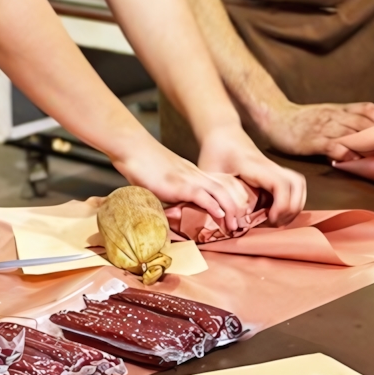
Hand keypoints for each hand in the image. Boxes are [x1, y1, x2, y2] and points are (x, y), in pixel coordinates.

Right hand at [109, 141, 250, 226]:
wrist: (132, 148)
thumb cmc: (142, 163)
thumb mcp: (162, 180)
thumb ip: (169, 192)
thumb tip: (169, 210)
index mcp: (193, 174)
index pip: (223, 184)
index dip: (234, 199)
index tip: (237, 216)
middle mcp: (196, 175)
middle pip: (228, 188)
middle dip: (238, 208)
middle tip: (241, 226)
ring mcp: (188, 178)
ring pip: (220, 192)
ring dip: (231, 210)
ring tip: (235, 226)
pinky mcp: (179, 184)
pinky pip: (202, 195)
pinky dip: (213, 206)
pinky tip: (219, 216)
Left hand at [196, 131, 306, 225]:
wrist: (222, 133)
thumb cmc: (214, 152)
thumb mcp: (209, 172)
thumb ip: (213, 194)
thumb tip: (220, 218)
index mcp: (254, 166)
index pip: (280, 184)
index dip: (281, 205)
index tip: (270, 219)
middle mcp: (269, 166)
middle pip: (297, 185)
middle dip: (290, 209)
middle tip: (273, 222)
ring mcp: (274, 168)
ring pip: (299, 185)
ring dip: (294, 205)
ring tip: (277, 219)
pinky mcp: (275, 172)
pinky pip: (294, 185)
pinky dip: (292, 200)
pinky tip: (276, 211)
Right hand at [256, 100, 373, 161]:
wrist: (274, 116)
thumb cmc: (298, 119)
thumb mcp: (324, 113)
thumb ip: (343, 120)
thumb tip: (363, 131)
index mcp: (339, 109)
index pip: (368, 110)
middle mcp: (335, 116)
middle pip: (366, 124)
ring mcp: (325, 128)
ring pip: (355, 135)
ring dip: (373, 147)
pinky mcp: (315, 141)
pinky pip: (336, 147)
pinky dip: (349, 154)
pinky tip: (357, 162)